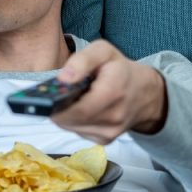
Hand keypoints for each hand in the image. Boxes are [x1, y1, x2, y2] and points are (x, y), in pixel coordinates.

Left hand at [52, 40, 167, 144]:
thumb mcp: (104, 51)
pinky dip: (73, 121)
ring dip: (65, 115)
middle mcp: (113, 117)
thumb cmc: (120, 69)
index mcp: (113, 92)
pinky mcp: (105, 140)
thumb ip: (83, 60)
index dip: (58, 106)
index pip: (78, 109)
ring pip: (72, 127)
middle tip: (54, 95)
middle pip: (71, 120)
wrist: (145, 93)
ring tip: (69, 99)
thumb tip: (62, 79)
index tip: (47, 97)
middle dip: (58, 108)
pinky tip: (78, 108)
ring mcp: (109, 133)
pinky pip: (79, 132)